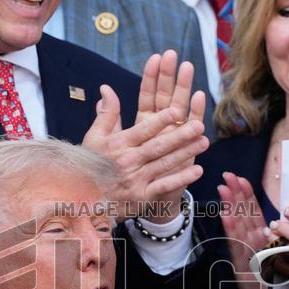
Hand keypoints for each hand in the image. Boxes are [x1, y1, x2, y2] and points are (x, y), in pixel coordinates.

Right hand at [82, 50, 207, 222]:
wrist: (85, 199)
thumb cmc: (92, 164)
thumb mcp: (94, 138)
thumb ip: (106, 113)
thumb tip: (107, 88)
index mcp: (118, 144)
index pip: (143, 130)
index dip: (160, 121)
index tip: (177, 111)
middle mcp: (127, 161)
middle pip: (157, 146)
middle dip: (179, 136)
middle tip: (198, 126)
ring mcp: (136, 180)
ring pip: (164, 164)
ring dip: (185, 153)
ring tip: (204, 142)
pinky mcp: (142, 196)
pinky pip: (164, 186)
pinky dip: (180, 179)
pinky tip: (197, 170)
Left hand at [218, 172, 268, 288]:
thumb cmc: (256, 277)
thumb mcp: (253, 252)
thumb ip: (249, 236)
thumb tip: (239, 217)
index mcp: (261, 236)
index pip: (253, 210)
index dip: (247, 193)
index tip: (239, 178)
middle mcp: (259, 239)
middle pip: (248, 212)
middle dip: (238, 192)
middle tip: (229, 175)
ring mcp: (252, 248)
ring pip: (242, 222)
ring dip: (232, 204)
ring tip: (224, 188)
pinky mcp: (244, 260)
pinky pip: (236, 241)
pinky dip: (230, 227)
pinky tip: (224, 214)